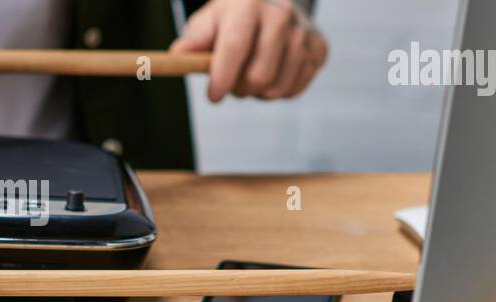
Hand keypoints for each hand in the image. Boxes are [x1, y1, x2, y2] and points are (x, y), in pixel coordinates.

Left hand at [170, 0, 328, 101]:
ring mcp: (304, 32)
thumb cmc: (231, 20)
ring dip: (257, 93)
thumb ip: (191, 42)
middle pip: (259, 75)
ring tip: (250, 77)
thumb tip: (176, 57)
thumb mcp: (207, 24)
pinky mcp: (319, 49)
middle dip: (239, 89)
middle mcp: (281, 15)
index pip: (236, 46)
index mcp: (248, 5)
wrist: (270, 4)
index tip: (213, 97)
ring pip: (277, 88)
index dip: (223, 77)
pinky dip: (278, 92)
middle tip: (232, 83)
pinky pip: (295, 90)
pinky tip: (271, 75)